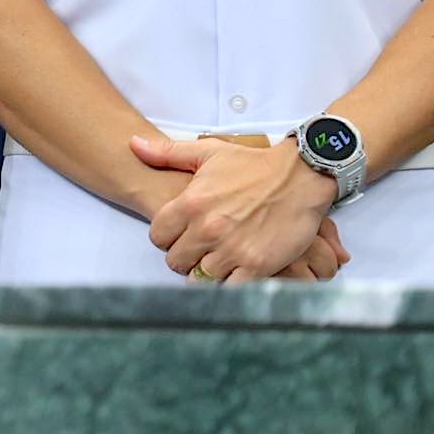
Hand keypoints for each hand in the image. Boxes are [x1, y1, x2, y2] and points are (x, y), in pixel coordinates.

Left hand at [133, 132, 336, 282]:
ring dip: (207, 272)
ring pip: (200, 278)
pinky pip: (230, 288)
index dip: (167, 237)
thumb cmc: (253, 165)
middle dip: (185, 257)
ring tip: (218, 260)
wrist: (300, 177)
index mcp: (191, 203)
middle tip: (200, 249)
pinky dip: (231, 283)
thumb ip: (167, 153)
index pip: (157, 237)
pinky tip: (237, 270)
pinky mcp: (256, 265)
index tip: (180, 234)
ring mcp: (232, 249)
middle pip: (176, 261)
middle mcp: (207, 229)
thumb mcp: (208, 152)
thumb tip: (133, 145)